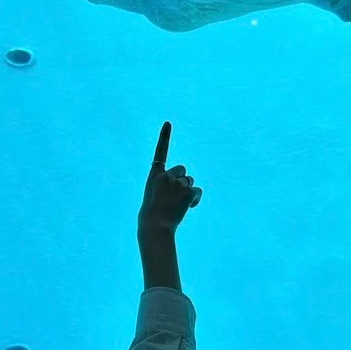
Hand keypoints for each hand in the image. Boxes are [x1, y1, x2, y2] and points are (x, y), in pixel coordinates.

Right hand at [138, 122, 202, 238]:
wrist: (155, 226)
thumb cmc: (152, 214)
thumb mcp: (154, 195)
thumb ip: (165, 185)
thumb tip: (182, 188)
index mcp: (154, 175)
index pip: (160, 152)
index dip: (165, 137)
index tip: (168, 123)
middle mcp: (165, 175)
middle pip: (183, 170)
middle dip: (183, 181)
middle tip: (175, 197)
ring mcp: (177, 183)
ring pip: (190, 182)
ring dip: (188, 192)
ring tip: (177, 205)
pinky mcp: (187, 191)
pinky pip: (197, 191)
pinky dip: (195, 200)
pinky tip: (187, 208)